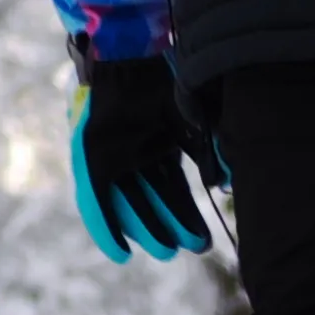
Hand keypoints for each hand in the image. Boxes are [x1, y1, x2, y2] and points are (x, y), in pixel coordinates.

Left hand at [71, 51, 220, 263]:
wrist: (128, 62)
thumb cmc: (162, 85)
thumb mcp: (188, 121)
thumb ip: (205, 152)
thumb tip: (223, 184)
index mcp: (160, 143)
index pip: (175, 188)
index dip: (187, 215)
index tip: (201, 240)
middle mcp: (137, 153)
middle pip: (156, 199)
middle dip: (172, 226)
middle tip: (189, 248)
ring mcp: (114, 157)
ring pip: (133, 203)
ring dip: (148, 229)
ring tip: (168, 251)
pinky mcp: (91, 162)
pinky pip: (97, 202)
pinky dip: (108, 227)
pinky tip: (120, 252)